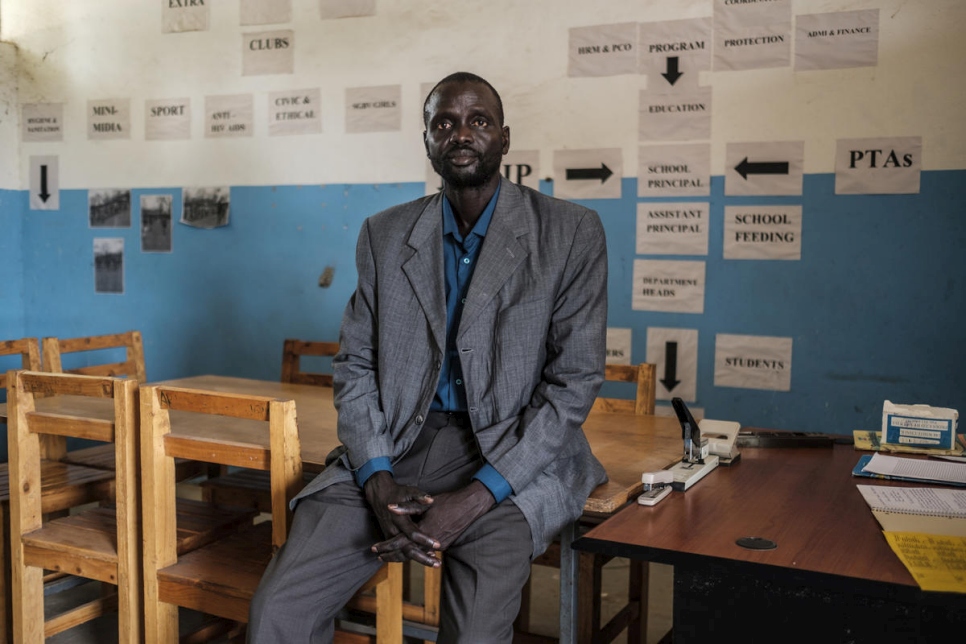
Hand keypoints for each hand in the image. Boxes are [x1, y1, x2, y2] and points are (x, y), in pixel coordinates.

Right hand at [363, 471, 439, 565]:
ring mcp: (391, 535)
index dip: (425, 539)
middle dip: (423, 557)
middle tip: (437, 563)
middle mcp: (394, 530)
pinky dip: (411, 556)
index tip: (438, 544)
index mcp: (399, 519)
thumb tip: (431, 500)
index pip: (413, 533)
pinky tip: (425, 557)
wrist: (380, 494)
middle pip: (408, 549)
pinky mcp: (390, 537)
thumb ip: (420, 496)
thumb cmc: (397, 492)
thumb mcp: (409, 491)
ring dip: (418, 559)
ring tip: (434, 563)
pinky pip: (400, 551)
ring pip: (404, 553)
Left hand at [373, 480, 495, 562]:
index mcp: (423, 530)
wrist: (470, 507)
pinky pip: (425, 553)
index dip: (387, 546)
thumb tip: (390, 507)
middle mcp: (430, 542)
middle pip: (406, 553)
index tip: (375, 549)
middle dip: (391, 555)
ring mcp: (439, 545)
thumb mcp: (426, 502)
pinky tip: (408, 554)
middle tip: (378, 557)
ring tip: (389, 557)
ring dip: (401, 556)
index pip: (400, 542)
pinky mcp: (444, 545)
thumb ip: (407, 507)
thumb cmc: (448, 502)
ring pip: (416, 555)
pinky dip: (415, 554)